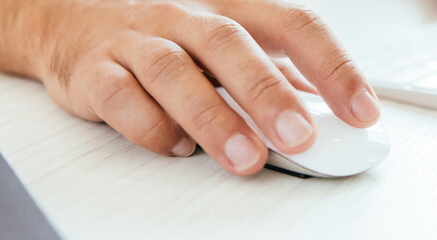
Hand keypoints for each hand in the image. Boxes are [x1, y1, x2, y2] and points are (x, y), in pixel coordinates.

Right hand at [0, 0, 380, 175]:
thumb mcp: (228, 47)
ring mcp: (139, 41)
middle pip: (233, 45)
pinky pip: (120, 99)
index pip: (294, 25)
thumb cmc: (169, 38)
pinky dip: (151, 128)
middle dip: (270, 93)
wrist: (74, 23)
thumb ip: (275, 75)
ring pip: (175, 72)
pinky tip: (177, 147)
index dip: (334, 67)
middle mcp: (186, 17)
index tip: (362, 111)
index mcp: (232, 8)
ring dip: (214, 117)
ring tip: (246, 157)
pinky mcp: (95, 71)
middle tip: (300, 137)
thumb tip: (330, 114)